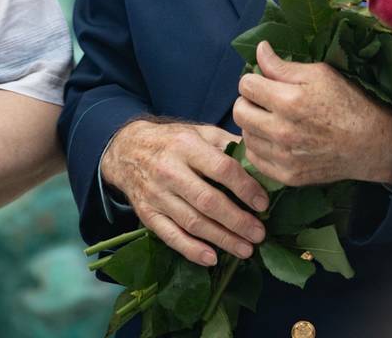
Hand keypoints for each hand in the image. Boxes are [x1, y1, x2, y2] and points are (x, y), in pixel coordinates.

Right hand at [101, 119, 268, 267]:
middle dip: (237, 221)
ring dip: (221, 239)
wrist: (127, 150)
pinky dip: (191, 250)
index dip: (245, 188)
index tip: (263, 204)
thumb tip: (261, 160)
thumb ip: (228, 144)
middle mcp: (169, 170)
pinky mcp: (147, 214)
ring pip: (192, 222)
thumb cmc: (173, 141)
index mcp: (187, 145)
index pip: (221, 169)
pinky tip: (212, 259)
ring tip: (246, 250)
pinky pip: (170, 236)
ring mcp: (156, 195)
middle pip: (207, 201)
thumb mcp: (200, 132)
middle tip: (259, 234)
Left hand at [234, 41, 391, 187]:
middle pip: (239, 111)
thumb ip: (283, 66)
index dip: (253, 78)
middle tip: (264, 99)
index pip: (246, 85)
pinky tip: (275, 139)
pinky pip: (254, 158)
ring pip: (245, 135)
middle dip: (248, 100)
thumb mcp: (320, 74)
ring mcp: (283, 156)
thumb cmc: (348, 103)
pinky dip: (259, 146)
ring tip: (272, 119)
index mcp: (289, 101)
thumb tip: (259, 50)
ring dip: (253, 124)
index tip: (264, 81)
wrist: (370, 143)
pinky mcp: (286, 175)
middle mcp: (281, 131)